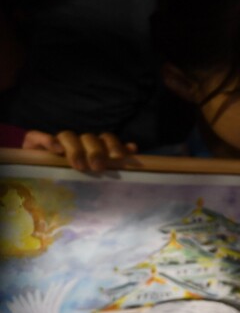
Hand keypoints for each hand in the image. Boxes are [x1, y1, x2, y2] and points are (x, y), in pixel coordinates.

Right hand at [22, 130, 137, 170]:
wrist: (33, 175)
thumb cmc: (68, 177)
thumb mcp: (90, 173)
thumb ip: (111, 160)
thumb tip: (133, 149)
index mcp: (91, 146)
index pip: (106, 138)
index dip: (115, 145)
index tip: (121, 158)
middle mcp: (76, 141)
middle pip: (89, 138)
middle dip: (96, 151)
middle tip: (98, 167)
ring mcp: (55, 141)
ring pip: (68, 136)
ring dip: (76, 150)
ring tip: (79, 166)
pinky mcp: (33, 143)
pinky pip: (38, 136)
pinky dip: (48, 140)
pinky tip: (56, 150)